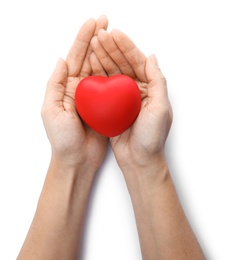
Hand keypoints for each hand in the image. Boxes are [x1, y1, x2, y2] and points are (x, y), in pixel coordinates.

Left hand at [41, 16, 107, 172]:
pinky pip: (112, 85)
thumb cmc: (62, 138)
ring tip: (116, 36)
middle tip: (107, 22)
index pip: (76, 57)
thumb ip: (55, 84)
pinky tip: (124, 62)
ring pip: (103, 68)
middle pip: (90, 58)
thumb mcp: (51, 110)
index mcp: (67, 86)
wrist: (77, 159)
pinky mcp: (106, 105)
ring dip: (109, 51)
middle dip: (97, 39)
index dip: (84, 39)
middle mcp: (81, 88)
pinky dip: (117, 72)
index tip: (94, 24)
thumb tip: (62, 59)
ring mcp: (95, 96)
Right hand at [90, 29, 171, 172]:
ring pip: (112, 74)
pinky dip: (97, 76)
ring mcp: (122, 99)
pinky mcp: (112, 107)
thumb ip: (158, 81)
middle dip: (112, 49)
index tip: (114, 34)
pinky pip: (104, 88)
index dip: (126, 47)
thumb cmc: (152, 137)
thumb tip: (152, 56)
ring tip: (92, 45)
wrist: (139, 160)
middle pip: (123, 65)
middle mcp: (136, 91)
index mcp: (150, 88)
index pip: (138, 62)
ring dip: (103, 59)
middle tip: (99, 35)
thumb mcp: (160, 108)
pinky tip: (90, 66)